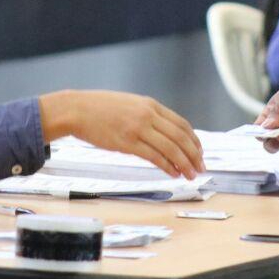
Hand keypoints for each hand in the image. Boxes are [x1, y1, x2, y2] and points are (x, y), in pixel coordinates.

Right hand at [40, 91, 204, 179]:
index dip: (194, 140)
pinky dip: (167, 166)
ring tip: (190, 174)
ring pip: (170, 148)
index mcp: (150, 105)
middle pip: (180, 137)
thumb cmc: (101, 108)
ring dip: (184, 163)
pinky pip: (154, 156)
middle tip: (200, 167)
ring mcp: (138, 128)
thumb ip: (148, 115)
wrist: (78, 109)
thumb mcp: (130, 104)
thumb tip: (163, 132)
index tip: (199, 152)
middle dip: (194, 154)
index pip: (181, 124)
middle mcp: (148, 115)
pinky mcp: (127, 142)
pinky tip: (173, 173)